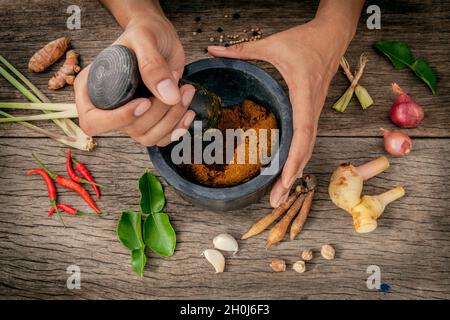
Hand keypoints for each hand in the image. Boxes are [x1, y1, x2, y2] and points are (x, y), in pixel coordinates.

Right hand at [75, 10, 195, 145]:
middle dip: (159, 113)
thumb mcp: (144, 40)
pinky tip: (188, 109)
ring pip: (148, 137)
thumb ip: (152, 65)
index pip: (93, 121)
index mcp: (91, 89)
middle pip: (130, 130)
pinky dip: (178, 128)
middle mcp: (108, 108)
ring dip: (173, 120)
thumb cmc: (144, 33)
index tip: (145, 102)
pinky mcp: (149, 120)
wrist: (159, 36)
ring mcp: (130, 117)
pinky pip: (161, 138)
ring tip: (186, 92)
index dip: (119, 119)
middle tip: (178, 88)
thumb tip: (169, 96)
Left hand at [208, 18, 351, 206]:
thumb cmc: (306, 40)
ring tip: (281, 195)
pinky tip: (289, 171)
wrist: (333, 35)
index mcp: (302, 94)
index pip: (302, 133)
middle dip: (291, 177)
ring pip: (307, 148)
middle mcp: (311, 108)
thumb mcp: (272, 44)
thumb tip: (213, 50)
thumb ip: (242, 49)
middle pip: (305, 149)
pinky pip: (306, 139)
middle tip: (276, 201)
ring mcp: (313, 111)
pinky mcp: (312, 110)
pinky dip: (298, 158)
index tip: (284, 181)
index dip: (294, 159)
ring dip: (295, 172)